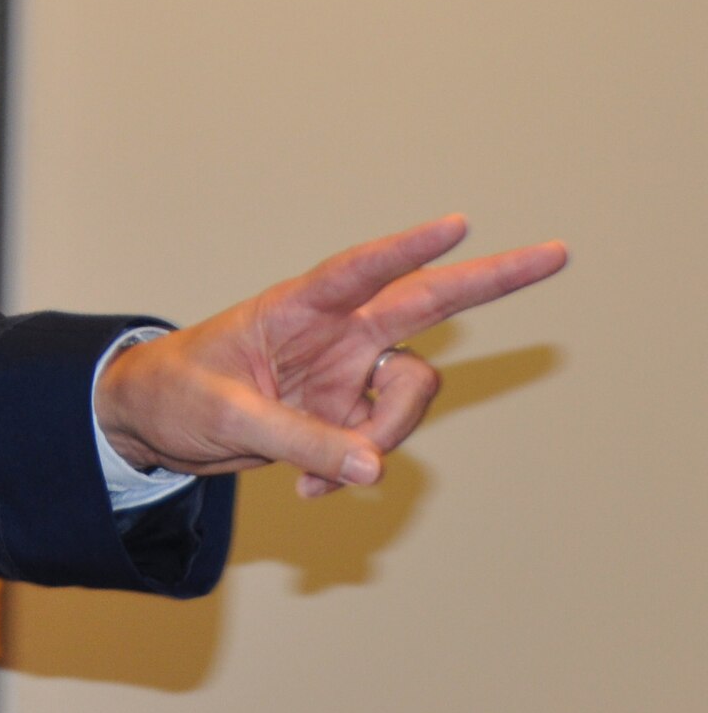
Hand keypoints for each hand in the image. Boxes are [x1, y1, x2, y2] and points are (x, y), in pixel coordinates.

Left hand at [95, 215, 567, 495]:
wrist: (155, 423)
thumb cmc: (179, 393)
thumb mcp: (226, 416)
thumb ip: (299, 437)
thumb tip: (373, 466)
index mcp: (297, 306)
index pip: (360, 270)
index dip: (408, 247)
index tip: (458, 224)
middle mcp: (336, 331)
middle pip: (426, 300)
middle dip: (491, 279)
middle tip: (556, 253)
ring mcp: (348, 371)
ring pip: (414, 391)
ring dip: (386, 434)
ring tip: (314, 473)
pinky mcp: (348, 413)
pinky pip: (383, 443)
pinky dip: (353, 470)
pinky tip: (305, 487)